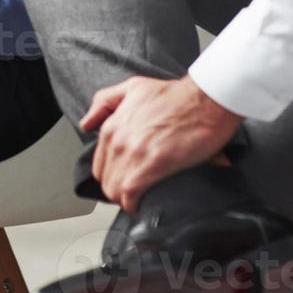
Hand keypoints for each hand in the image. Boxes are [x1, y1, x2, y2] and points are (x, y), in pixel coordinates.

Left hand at [81, 75, 242, 214]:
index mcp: (112, 126)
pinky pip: (130, 196)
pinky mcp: (151, 166)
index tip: (125, 179)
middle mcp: (117, 141)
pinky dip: (135, 205)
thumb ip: (105, 101)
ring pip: (115, 192)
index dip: (112, 176)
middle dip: (119, 190)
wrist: (205, 99)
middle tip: (136, 192)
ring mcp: (132, 154)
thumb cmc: (176, 95)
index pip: (99, 165)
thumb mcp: (133, 87)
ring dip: (127, 200)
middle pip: (106, 181)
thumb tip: (87, 123)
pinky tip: (145, 205)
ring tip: (142, 199)